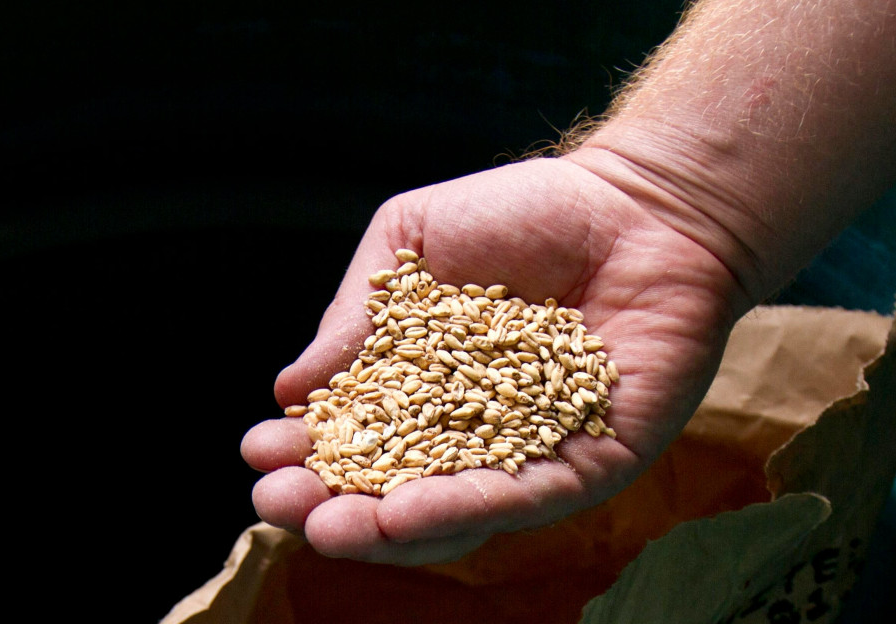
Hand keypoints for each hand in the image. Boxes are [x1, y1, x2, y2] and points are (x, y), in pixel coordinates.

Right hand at [241, 155, 745, 564]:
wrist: (637, 203)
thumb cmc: (524, 213)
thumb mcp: (411, 244)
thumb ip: (357, 313)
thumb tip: (290, 387)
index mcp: (425, 384)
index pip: (356, 434)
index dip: (304, 450)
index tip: (257, 452)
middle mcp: (471, 431)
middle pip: (391, 488)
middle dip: (329, 504)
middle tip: (278, 505)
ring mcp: (528, 454)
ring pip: (450, 515)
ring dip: (385, 529)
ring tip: (329, 527)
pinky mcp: (589, 464)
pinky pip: (522, 498)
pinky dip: (462, 510)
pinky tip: (406, 514)